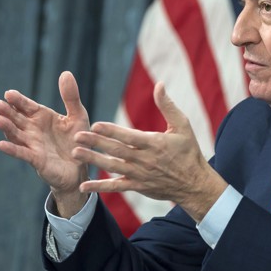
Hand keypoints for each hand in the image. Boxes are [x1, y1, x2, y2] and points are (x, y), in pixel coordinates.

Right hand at [0, 71, 90, 215]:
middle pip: (17, 119)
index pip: (26, 106)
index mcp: (42, 117)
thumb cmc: (78, 140)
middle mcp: (33, 129)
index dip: (18, 100)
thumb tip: (65, 73)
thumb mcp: (78, 115)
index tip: (9, 94)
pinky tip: (0, 145)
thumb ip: (70, 97)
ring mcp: (33, 145)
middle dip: (7, 112)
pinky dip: (11, 149)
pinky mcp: (36, 159)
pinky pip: (22, 153)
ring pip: (16, 135)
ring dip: (6, 128)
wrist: (82, 166)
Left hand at [72, 82, 226, 221]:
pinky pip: (117, 187)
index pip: (130, 136)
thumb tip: (159, 84)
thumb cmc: (189, 151)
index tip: (95, 125)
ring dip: (93, 160)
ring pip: (113, 166)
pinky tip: (84, 186)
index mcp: (155, 143)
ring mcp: (140, 175)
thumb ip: (167, 106)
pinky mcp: (138, 186)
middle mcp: (145, 160)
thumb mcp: (183, 126)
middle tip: (77, 136)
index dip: (112, 131)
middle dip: (96, 143)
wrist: (195, 184)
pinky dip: (100, 187)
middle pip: (117, 150)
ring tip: (75, 153)